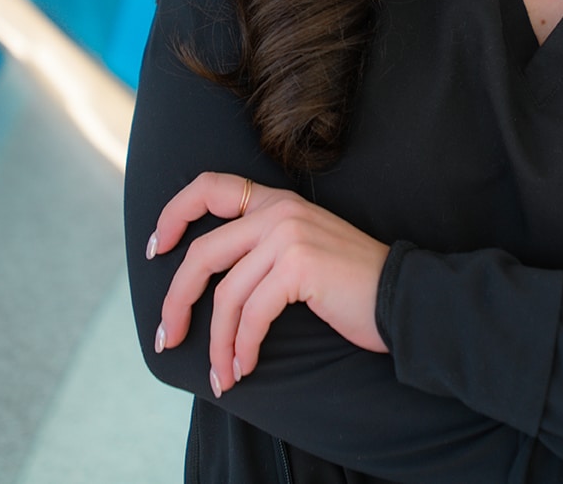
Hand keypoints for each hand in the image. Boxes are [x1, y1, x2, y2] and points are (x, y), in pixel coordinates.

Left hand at [147, 172, 389, 397]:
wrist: (406, 298)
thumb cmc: (353, 288)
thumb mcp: (302, 253)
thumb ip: (261, 252)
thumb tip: (209, 290)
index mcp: (276, 201)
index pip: (209, 187)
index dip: (173, 215)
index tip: (157, 250)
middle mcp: (278, 211)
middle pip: (203, 254)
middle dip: (177, 301)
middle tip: (168, 338)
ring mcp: (288, 235)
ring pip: (226, 294)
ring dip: (217, 344)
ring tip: (221, 375)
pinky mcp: (299, 266)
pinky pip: (251, 315)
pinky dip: (242, 348)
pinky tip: (244, 368)